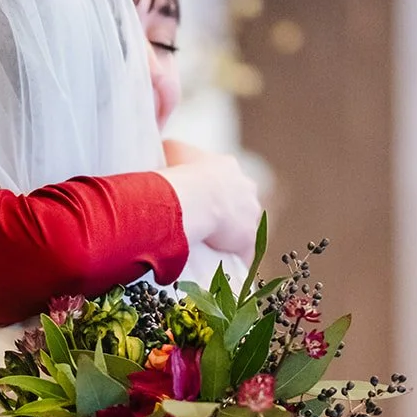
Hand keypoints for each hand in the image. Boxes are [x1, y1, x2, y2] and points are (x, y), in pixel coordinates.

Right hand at [160, 141, 261, 263]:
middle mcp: (245, 187)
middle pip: (237, 200)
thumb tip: (166, 151)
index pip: (222, 178)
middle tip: (203, 223)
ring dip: (231, 234)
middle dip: (225, 211)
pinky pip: (244, 251)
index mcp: (227, 167)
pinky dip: (234, 258)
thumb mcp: (172, 149)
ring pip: (243, 225)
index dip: (209, 190)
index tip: (197, 200)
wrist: (196, 198)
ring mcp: (250, 213)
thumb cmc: (180, 173)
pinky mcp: (248, 237)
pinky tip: (223, 267)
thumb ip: (173, 149)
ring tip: (211, 246)